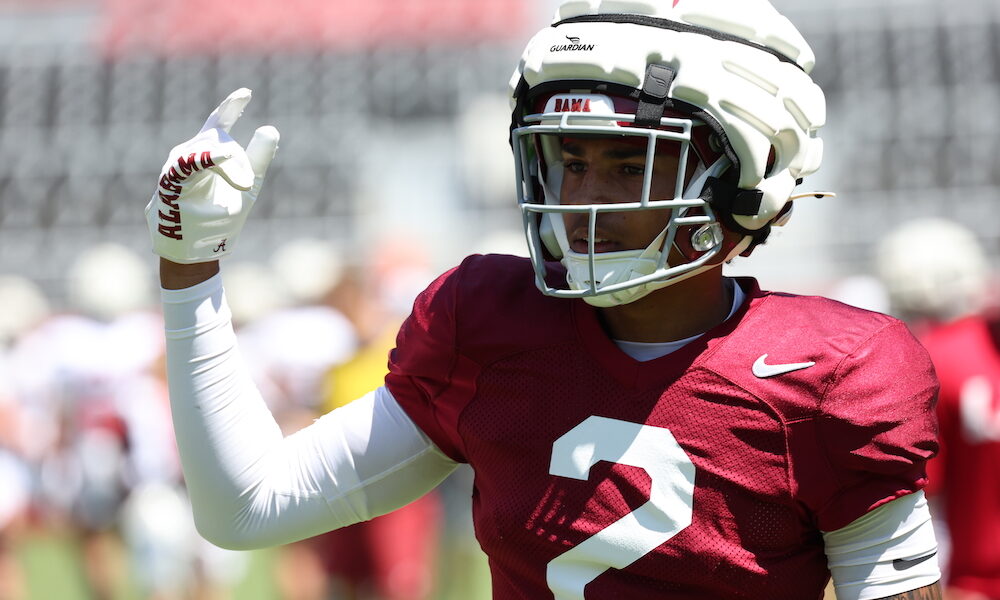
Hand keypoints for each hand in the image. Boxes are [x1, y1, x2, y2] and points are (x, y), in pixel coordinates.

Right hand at [145, 88, 278, 263]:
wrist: (196, 252)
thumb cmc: (218, 220)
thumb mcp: (247, 187)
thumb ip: (258, 158)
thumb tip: (270, 128)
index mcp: (204, 155)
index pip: (218, 123)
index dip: (231, 107)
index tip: (246, 93)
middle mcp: (186, 155)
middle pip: (218, 139)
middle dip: (237, 162)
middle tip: (245, 186)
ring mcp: (176, 168)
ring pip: (208, 151)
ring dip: (229, 166)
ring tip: (242, 185)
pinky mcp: (171, 184)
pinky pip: (188, 166)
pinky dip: (207, 159)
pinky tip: (223, 156)